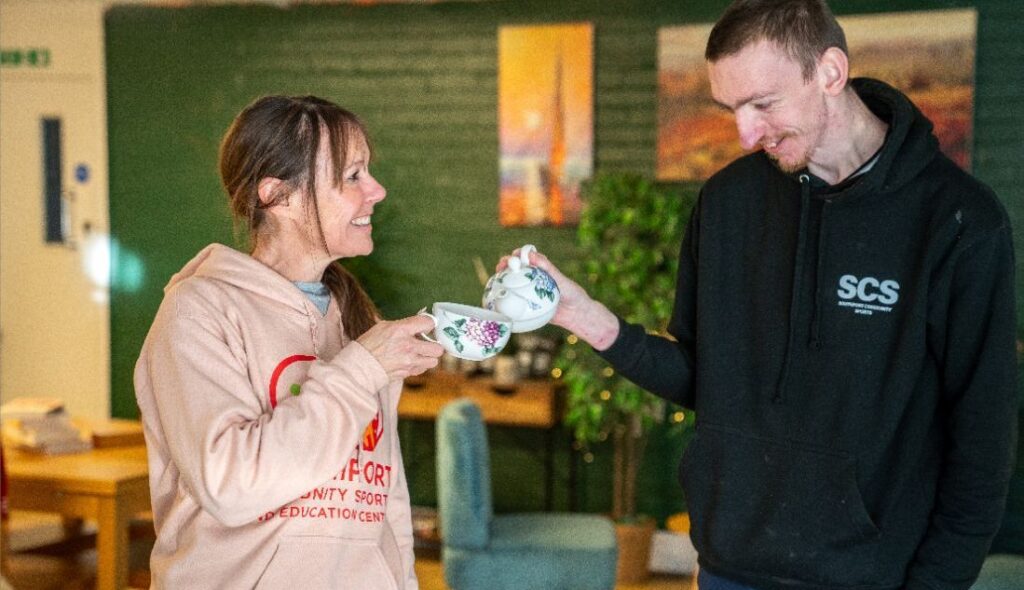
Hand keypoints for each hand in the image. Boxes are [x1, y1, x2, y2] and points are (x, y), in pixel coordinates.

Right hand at [356, 315, 444, 380]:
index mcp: (401, 330)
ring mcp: (409, 362)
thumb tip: (419, 322)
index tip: (427, 325)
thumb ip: (404, 324)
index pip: (429, 322)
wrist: (359, 365)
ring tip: (421, 353)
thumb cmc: (369, 344)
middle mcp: (408, 346)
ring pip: (434, 361)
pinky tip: (412, 361)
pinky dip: (420, 365)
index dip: (429, 323)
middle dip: (434, 344)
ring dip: (429, 357)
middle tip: (427, 342)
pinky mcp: (407, 373)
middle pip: (438, 348)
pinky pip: (423, 369)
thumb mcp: (383, 326)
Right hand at [496, 248, 619, 348]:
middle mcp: (533, 278)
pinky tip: (498, 299)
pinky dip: (505, 297)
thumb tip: (533, 254)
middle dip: (505, 265)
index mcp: (541, 269)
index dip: (517, 255)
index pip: (526, 257)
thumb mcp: (560, 280)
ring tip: (496, 280)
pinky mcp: (526, 303)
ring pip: (512, 283)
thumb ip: (548, 268)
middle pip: (515, 268)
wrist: (575, 315)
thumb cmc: (571, 294)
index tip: (513, 257)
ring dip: (502, 280)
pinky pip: (514, 299)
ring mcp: (528, 291)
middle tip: (501, 266)